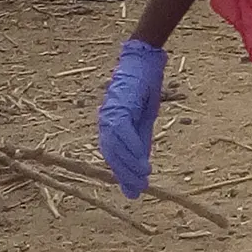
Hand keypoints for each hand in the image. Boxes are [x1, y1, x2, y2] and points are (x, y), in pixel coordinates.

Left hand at [96, 39, 167, 198]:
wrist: (144, 61)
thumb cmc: (144, 87)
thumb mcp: (145, 118)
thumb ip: (141, 140)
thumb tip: (141, 164)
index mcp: (112, 125)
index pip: (115, 154)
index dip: (123, 172)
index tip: (134, 190)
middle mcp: (107, 121)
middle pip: (112, 154)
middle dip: (124, 173)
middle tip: (136, 190)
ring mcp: (111, 114)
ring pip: (115, 146)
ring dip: (128, 164)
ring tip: (142, 178)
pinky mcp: (119, 106)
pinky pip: (123, 132)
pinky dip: (131, 147)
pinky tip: (140, 159)